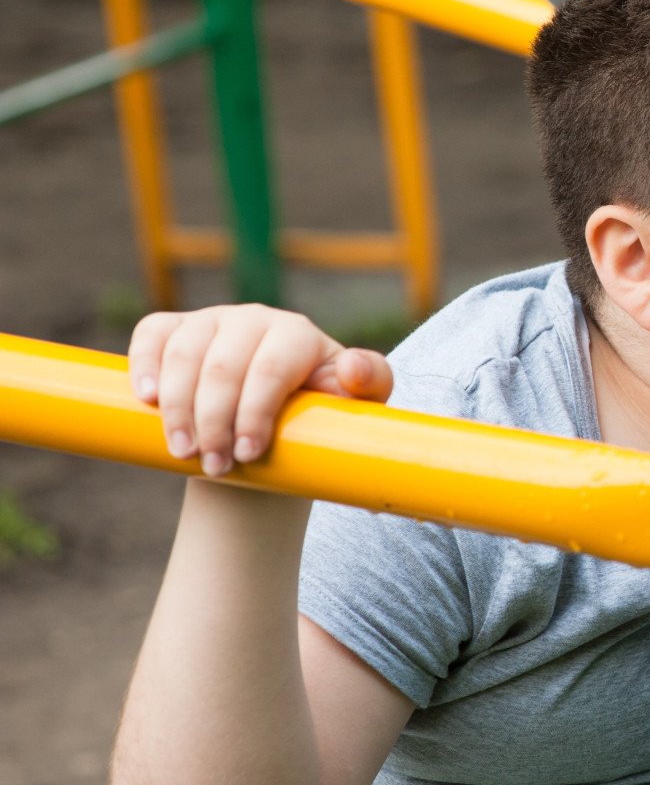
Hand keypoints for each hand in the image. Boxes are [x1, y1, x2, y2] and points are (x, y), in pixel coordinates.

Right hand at [128, 304, 393, 476]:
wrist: (271, 430)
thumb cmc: (317, 416)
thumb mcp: (353, 406)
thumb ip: (370, 384)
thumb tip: (352, 368)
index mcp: (297, 334)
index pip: (271, 368)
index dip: (255, 412)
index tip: (250, 454)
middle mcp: (253, 319)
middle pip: (222, 366)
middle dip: (214, 420)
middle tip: (215, 464)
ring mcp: (211, 320)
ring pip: (183, 354)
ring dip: (178, 408)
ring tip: (184, 452)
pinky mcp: (174, 328)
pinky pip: (152, 335)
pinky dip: (143, 363)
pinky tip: (146, 399)